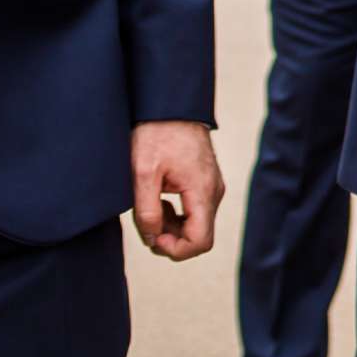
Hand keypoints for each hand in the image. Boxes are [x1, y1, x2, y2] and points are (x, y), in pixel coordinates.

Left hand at [131, 121, 222, 259]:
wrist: (170, 107)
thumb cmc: (157, 134)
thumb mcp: (142, 174)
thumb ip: (147, 212)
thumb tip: (153, 239)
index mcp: (202, 191)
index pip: (200, 241)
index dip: (175, 250)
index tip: (153, 236)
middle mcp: (214, 192)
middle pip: (199, 236)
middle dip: (171, 239)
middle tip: (146, 223)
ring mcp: (212, 187)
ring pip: (197, 225)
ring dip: (172, 227)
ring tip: (150, 208)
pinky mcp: (206, 183)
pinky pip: (196, 211)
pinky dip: (178, 216)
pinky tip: (161, 201)